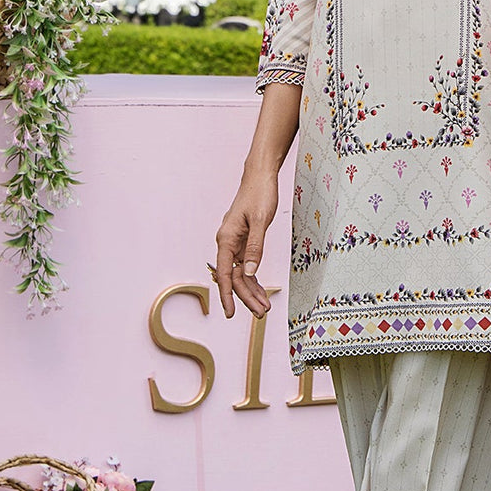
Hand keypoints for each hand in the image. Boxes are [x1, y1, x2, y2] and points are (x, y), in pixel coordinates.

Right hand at [213, 173, 279, 319]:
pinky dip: (254, 279)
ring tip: (264, 307)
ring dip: (252, 291)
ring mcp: (235, 243)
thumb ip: (255, 247)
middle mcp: (227, 243)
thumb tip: (250, 272)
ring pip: (241, 273)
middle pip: (235, 277)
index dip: (227, 295)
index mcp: (226, 239)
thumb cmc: (259, 195)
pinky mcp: (244, 241)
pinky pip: (246, 265)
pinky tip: (261, 291)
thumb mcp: (261, 221)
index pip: (225, 274)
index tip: (230, 313)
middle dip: (247, 297)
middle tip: (262, 314)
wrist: (260, 177)